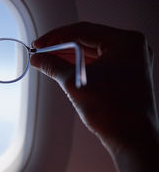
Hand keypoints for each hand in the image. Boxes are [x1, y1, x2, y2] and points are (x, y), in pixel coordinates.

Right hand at [30, 22, 157, 150]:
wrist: (132, 140)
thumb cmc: (114, 111)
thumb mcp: (74, 83)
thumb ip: (53, 66)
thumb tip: (38, 59)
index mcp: (125, 42)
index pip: (82, 30)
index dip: (55, 37)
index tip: (38, 45)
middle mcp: (132, 47)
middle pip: (87, 39)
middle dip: (61, 47)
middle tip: (41, 53)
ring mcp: (131, 61)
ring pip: (92, 51)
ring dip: (69, 56)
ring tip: (48, 61)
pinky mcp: (127, 74)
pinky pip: (100, 62)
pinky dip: (81, 65)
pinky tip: (64, 68)